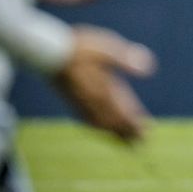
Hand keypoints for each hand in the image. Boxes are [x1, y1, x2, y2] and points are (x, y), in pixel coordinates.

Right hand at [51, 25, 155, 143]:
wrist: (44, 52)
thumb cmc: (77, 47)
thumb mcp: (106, 48)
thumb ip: (125, 59)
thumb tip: (148, 69)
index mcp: (103, 89)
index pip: (122, 111)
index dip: (134, 123)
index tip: (146, 134)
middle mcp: (91, 100)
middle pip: (112, 121)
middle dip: (126, 132)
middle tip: (140, 144)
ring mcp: (80, 101)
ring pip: (99, 122)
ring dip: (112, 132)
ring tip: (124, 141)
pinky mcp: (70, 99)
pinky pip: (86, 118)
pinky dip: (96, 125)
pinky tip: (97, 126)